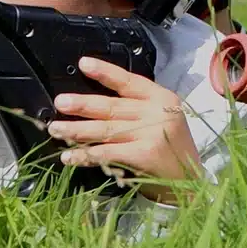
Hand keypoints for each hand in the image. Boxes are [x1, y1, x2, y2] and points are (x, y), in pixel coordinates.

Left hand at [49, 57, 202, 204]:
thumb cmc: (171, 149)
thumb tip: (95, 104)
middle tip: (60, 102)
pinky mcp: (143, 155)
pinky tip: (69, 156)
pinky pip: (107, 153)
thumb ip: (139, 108)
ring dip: (77, 130)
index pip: (129, 81)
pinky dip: (85, 155)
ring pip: (105, 129)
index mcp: (162, 98)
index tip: (84, 64)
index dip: (105, 72)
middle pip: (112, 106)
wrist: (190, 182)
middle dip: (83, 104)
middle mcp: (157, 112)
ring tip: (56, 128)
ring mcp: (151, 133)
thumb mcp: (164, 118)